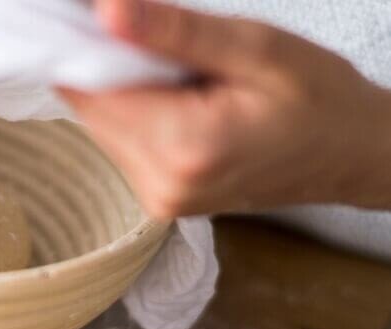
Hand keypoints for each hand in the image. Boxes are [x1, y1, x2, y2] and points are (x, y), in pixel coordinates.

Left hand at [60, 0, 390, 217]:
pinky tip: (180, 101)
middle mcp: (161, 184)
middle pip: (91, 108)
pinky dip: (138, 112)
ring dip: (126, 90)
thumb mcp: (256, 49)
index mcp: (185, 147)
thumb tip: (107, 12)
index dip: (87, 46)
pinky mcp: (159, 198)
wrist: (353, 155)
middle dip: (112, 66)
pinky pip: (122, 141)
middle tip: (164, 45)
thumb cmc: (319, 100)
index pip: (89, 90)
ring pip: (102, 124)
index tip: (108, 18)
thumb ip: (176, 32)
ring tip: (183, 77)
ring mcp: (159, 198)